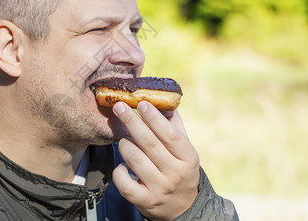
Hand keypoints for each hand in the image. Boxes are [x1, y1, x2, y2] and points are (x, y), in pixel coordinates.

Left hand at [112, 101, 199, 220]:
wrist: (182, 207)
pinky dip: (119, 172)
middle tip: (119, 107)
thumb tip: (162, 100)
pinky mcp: (146, 201)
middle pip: (149, 144)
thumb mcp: (184, 149)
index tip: (141, 103)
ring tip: (123, 138)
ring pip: (135, 160)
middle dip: (132, 122)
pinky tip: (121, 164)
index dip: (154, 118)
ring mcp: (160, 189)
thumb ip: (174, 125)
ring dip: (124, 144)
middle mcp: (176, 174)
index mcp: (188, 158)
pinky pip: (125, 184)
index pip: (170, 134)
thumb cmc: (180, 168)